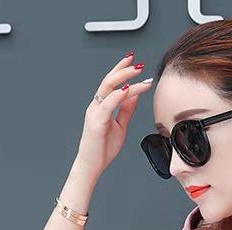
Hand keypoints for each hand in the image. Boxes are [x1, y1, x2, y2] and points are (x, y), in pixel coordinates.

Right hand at [75, 53, 153, 178]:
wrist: (92, 165)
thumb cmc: (103, 148)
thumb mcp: (120, 125)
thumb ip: (126, 110)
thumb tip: (134, 95)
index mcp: (101, 106)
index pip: (111, 83)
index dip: (122, 70)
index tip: (134, 62)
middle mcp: (96, 106)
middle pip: (109, 81)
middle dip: (124, 69)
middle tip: (138, 63)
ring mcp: (95, 113)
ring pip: (109, 88)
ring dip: (125, 78)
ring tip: (138, 72)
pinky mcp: (96, 122)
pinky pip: (108, 104)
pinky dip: (119, 95)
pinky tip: (129, 89)